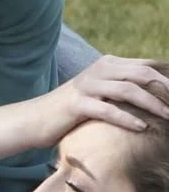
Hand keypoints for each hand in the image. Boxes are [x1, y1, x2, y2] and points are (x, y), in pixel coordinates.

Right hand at [35, 55, 168, 147]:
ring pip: (128, 90)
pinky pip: (107, 110)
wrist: (37, 118)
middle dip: (165, 89)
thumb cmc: (75, 109)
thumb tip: (157, 93)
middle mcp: (99, 70)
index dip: (167, 78)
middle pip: (141, 74)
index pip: (146, 66)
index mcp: (108, 64)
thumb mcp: (101, 92)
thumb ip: (124, 87)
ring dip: (153, 104)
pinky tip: (142, 127)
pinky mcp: (77, 104)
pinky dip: (127, 118)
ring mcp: (87, 86)